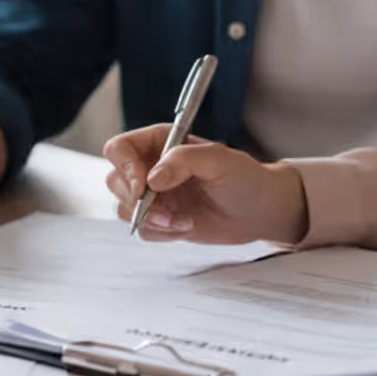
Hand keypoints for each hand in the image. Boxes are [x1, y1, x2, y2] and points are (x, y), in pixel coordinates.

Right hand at [102, 124, 307, 244]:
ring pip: (124, 208)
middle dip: (137, 201)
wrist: (260, 211)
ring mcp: (155, 195)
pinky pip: (142, 229)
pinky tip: (186, 227)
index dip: (124, 167)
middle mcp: (152, 167)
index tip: (143, 186)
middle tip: (166, 212)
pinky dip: (160, 233)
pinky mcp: (161, 219)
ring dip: (150, 220)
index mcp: (161, 142)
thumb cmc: (245, 178)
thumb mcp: (220, 160)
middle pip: (116, 180)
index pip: (120, 148)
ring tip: (182, 222)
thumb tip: (153, 178)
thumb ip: (184, 160)